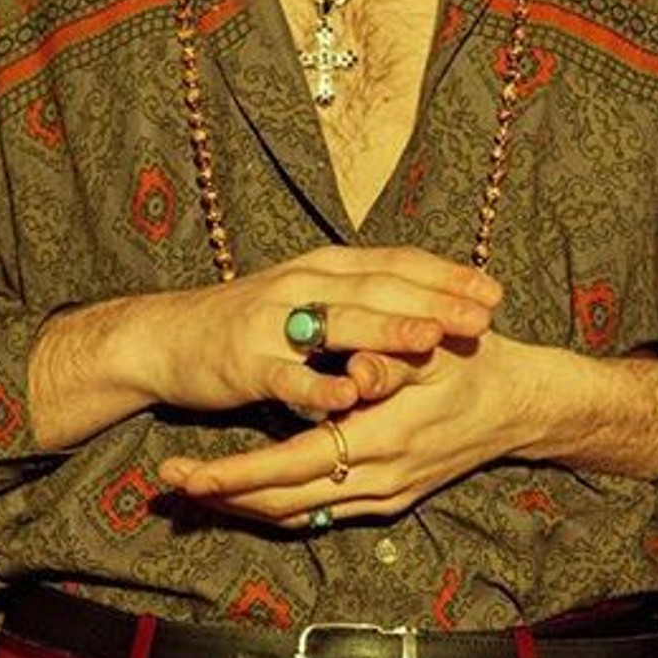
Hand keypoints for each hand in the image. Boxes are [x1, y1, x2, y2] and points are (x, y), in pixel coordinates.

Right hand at [25, 244, 500, 452]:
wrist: (164, 337)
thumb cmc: (248, 323)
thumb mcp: (306, 295)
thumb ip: (358, 295)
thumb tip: (426, 297)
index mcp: (323, 266)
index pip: (395, 262)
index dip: (445, 275)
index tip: (493, 290)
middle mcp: (301, 284)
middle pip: (378, 286)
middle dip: (434, 299)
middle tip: (483, 315)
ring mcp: (272, 321)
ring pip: (339, 322)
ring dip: (387, 328)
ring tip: (432, 338)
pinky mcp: (246, 362)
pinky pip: (289, 375)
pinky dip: (321, 384)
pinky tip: (353, 395)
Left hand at [155, 327, 535, 525]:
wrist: (520, 406)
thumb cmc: (473, 364)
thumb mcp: (436, 351)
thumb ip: (389, 361)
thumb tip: (353, 370)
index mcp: (381, 439)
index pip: (291, 467)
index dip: (237, 475)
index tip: (189, 473)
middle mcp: (378, 479)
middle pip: (283, 503)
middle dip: (223, 495)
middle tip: (169, 484)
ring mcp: (385, 496)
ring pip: (298, 514)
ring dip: (245, 506)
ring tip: (195, 490)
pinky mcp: (390, 499)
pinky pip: (322, 514)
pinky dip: (280, 507)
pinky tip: (249, 496)